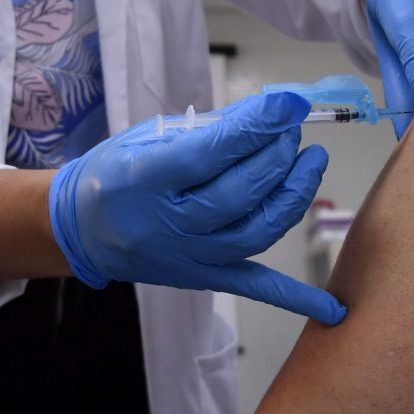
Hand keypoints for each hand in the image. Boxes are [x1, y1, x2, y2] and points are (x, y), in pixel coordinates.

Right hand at [48, 92, 343, 323]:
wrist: (81, 229)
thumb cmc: (116, 172)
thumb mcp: (148, 137)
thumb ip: (209, 129)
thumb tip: (270, 113)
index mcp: (145, 178)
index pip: (213, 152)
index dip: (258, 127)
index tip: (288, 103)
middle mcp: (167, 223)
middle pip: (240, 192)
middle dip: (277, 154)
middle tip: (293, 129)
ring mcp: (188, 257)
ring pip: (256, 231)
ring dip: (293, 195)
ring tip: (312, 161)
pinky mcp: (204, 278)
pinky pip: (255, 288)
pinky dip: (295, 299)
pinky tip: (332, 310)